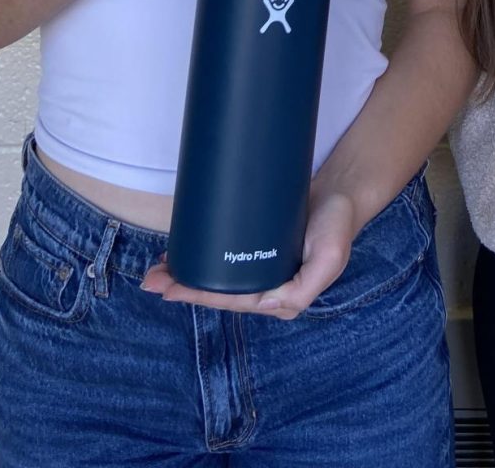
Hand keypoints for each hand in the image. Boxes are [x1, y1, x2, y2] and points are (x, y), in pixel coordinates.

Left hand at [141, 191, 355, 318]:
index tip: (170, 289)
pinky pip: (225, 257)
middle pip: (219, 292)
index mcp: (282, 297)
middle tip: (152, 279)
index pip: (233, 301)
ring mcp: (262, 266)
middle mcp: (269, 286)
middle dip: (184, 287)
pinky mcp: (258, 246)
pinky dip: (201, 257)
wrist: (343, 191)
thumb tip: (268, 304)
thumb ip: (305, 287)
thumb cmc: (337, 224)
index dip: (200, 297)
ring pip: (217, 276)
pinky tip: (183, 252)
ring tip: (158, 269)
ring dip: (187, 274)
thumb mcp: (330, 257)